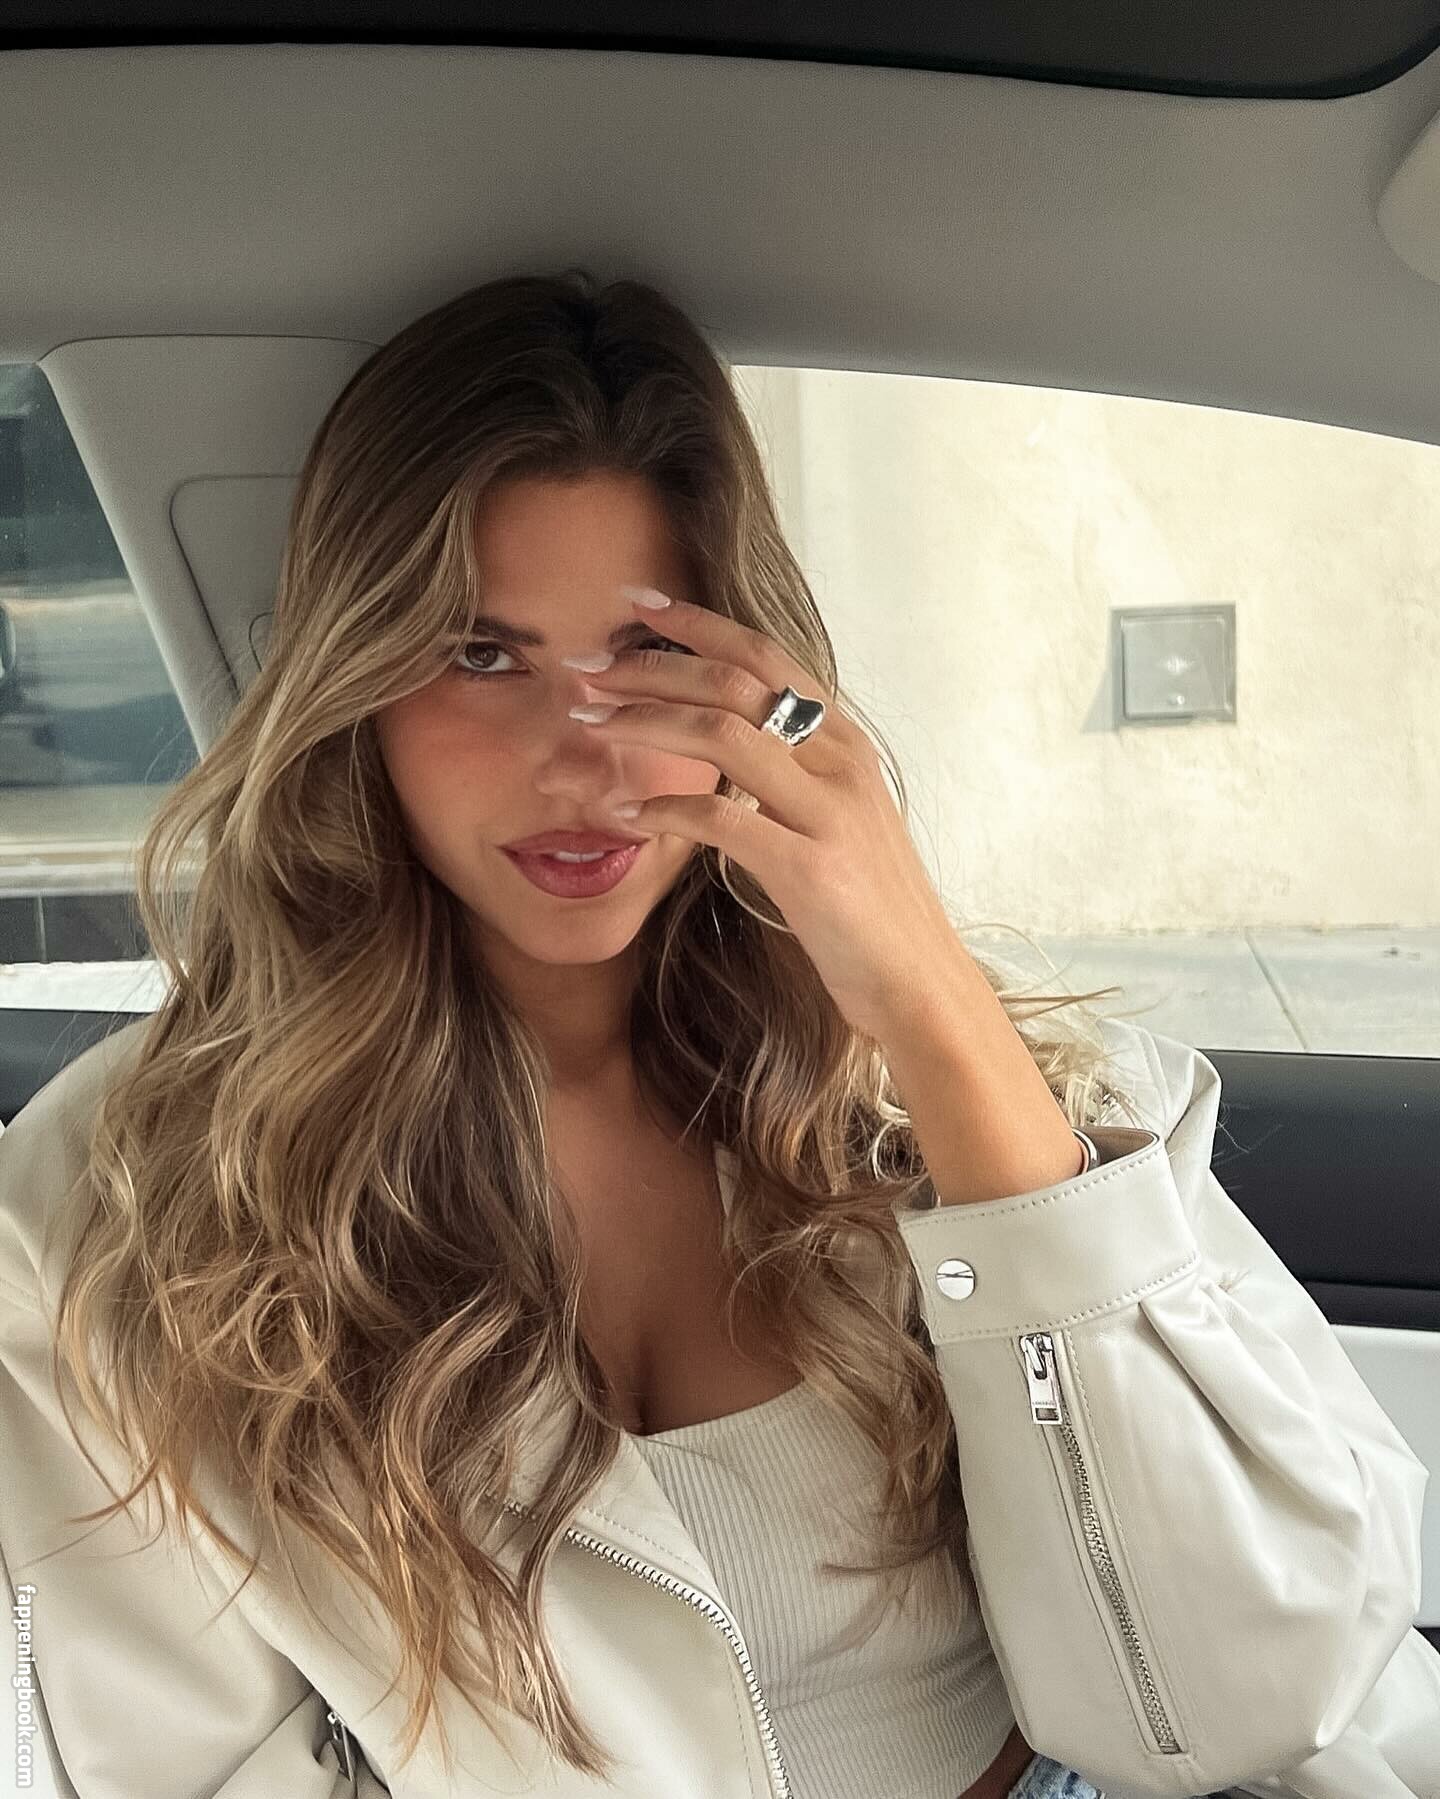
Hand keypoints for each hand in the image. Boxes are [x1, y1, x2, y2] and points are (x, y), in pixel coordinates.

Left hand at [570, 587, 974, 1044]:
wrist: (918, 982)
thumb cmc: (868, 907)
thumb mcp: (837, 818)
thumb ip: (792, 773)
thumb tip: (726, 740)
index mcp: (846, 742)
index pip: (765, 656)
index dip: (699, 624)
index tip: (637, 606)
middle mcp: (842, 763)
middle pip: (735, 682)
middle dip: (651, 667)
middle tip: (586, 667)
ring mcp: (830, 813)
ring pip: (722, 735)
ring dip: (644, 722)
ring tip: (587, 722)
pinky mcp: (811, 868)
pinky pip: (721, 820)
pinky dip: (665, 810)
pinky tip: (626, 815)